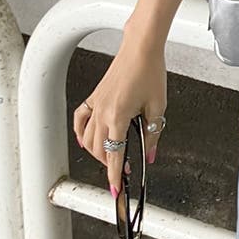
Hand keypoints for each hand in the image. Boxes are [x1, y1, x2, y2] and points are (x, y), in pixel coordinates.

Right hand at [73, 37, 167, 198]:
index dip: (114, 175)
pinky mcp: (94, 97)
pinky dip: (81, 133)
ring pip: (87, 138)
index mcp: (118, 117)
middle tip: (121, 171)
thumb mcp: (158, 106)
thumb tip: (151, 154)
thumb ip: (152, 133)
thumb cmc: (150, 72)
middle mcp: (103, 112)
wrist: (141, 49)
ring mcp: (96, 104)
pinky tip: (86, 139)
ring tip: (111, 157)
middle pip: (99, 150)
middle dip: (109, 164)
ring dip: (97, 152)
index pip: (114, 154)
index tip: (115, 189)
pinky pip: (80, 119)